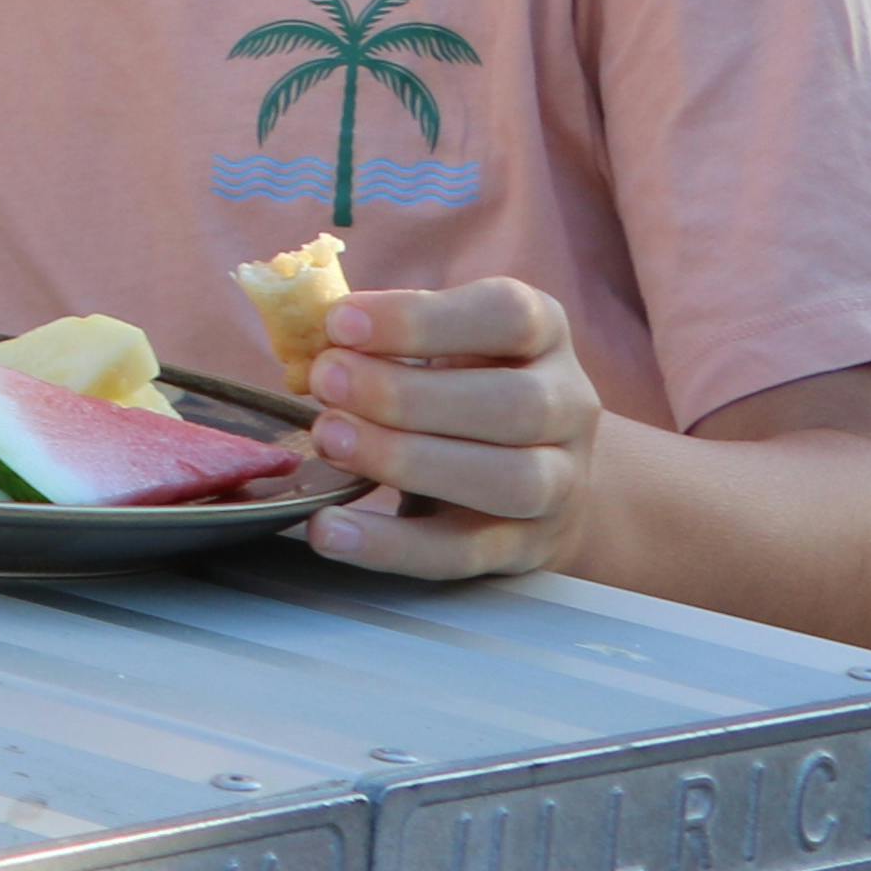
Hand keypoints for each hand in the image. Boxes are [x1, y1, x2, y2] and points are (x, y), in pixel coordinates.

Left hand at [305, 276, 602, 580]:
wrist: (535, 472)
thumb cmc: (460, 384)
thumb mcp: (436, 344)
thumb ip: (378, 339)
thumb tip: (303, 342)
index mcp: (543, 333)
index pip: (508, 316)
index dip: (422, 318)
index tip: (340, 322)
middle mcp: (567, 406)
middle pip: (514, 404)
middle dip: (408, 395)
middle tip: (327, 382)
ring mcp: (560, 484)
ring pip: (508, 481)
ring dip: (407, 460)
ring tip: (331, 440)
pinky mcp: (526, 548)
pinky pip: (462, 554)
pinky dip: (391, 546)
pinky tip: (330, 528)